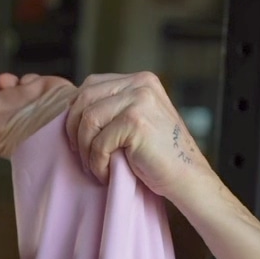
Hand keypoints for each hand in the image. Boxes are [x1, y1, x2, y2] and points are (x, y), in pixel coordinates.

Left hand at [0, 73, 76, 158]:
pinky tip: (29, 87)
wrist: (54, 131)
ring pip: (7, 84)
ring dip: (4, 80)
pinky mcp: (43, 96)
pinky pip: (30, 82)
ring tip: (8, 85)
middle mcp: (4, 115)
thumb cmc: (17, 135)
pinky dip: (28, 81)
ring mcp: (23, 105)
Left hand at [64, 71, 212, 197]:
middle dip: (74, 131)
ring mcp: (139, 99)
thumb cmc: (157, 158)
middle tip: (81, 157)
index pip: (90, 86)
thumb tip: (72, 113)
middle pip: (84, 99)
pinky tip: (107, 175)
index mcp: (139, 81)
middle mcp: (140, 83)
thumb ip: (114, 110)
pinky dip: (97, 164)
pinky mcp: (136, 121)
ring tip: (95, 168)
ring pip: (88, 120)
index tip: (77, 141)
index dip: (76, 115)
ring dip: (85, 151)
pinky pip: (99, 143)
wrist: (186, 177)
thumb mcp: (135, 123)